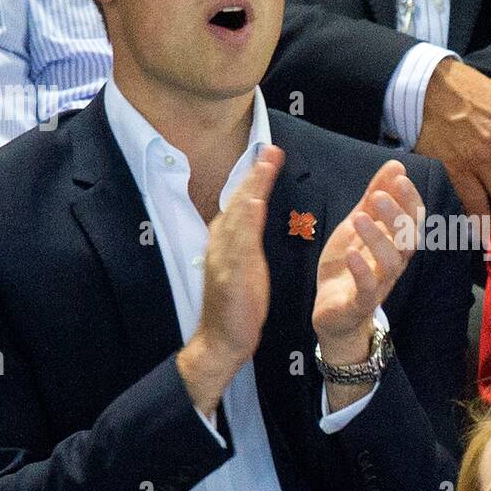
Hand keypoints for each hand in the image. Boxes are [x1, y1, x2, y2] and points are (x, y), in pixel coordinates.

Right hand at [176, 146, 283, 416]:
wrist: (221, 341)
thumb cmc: (236, 306)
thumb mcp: (244, 267)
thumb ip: (246, 240)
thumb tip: (252, 214)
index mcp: (226, 243)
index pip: (240, 203)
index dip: (254, 178)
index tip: (268, 155)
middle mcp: (221, 245)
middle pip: (237, 202)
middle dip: (253, 174)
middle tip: (270, 148)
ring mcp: (223, 259)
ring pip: (237, 216)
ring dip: (250, 187)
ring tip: (264, 164)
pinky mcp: (228, 276)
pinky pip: (238, 244)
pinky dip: (244, 221)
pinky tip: (253, 203)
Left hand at [313, 159, 419, 357]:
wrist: (333, 312)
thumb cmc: (350, 265)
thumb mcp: (358, 224)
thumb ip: (374, 197)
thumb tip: (396, 164)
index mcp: (395, 242)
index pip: (413, 219)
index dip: (409, 198)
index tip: (399, 177)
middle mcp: (393, 263)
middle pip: (407, 239)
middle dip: (397, 215)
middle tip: (380, 194)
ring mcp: (379, 284)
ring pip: (390, 262)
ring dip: (378, 238)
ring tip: (360, 218)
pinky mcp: (360, 304)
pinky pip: (368, 290)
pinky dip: (363, 271)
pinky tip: (353, 253)